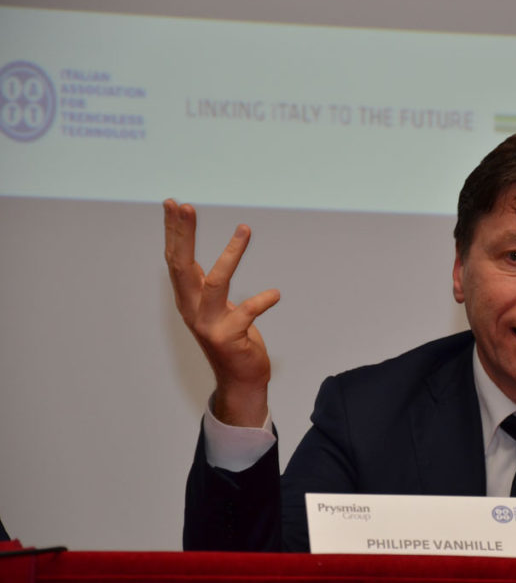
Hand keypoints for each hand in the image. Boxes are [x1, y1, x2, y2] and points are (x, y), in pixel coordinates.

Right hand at [163, 199, 280, 426]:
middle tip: (183, 205)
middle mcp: (192, 309)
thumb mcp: (213, 308)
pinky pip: (246, 313)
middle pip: (182, 265)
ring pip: (215, 283)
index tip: (173, 203)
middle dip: (182, 234)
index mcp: (188, 298)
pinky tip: (275, 294)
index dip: (174, 231)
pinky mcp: (229, 338)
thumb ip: (203, 284)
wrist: (241, 379)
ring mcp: (208, 325)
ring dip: (231, 254)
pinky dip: (262, 301)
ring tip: (245, 228)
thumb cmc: (231, 338)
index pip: (175, 258)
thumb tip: (194, 260)